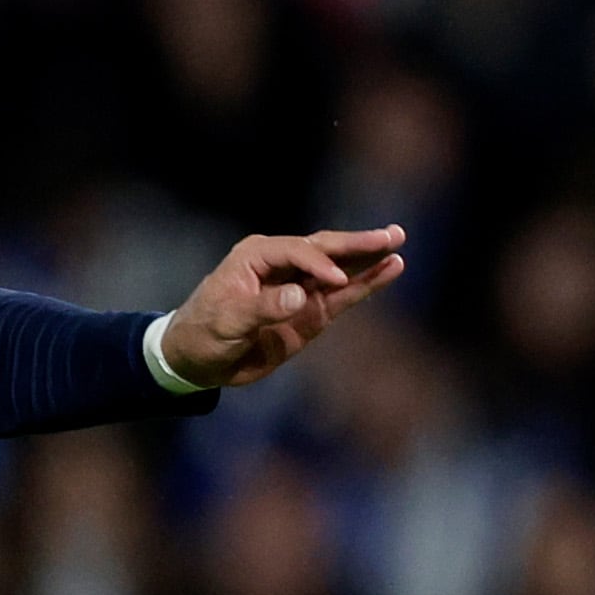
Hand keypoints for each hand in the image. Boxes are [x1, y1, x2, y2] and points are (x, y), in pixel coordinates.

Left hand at [156, 226, 407, 388]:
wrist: (196, 360)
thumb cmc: (203, 334)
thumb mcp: (225, 322)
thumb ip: (262, 308)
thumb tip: (300, 296)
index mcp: (255, 256)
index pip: (296, 251)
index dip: (318, 264)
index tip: (336, 281)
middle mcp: (281, 265)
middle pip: (325, 249)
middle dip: (357, 243)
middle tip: (393, 234)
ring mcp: (299, 287)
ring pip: (340, 268)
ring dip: (368, 258)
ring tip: (398, 243)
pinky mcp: (311, 311)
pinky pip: (343, 295)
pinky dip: (366, 284)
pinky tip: (390, 269)